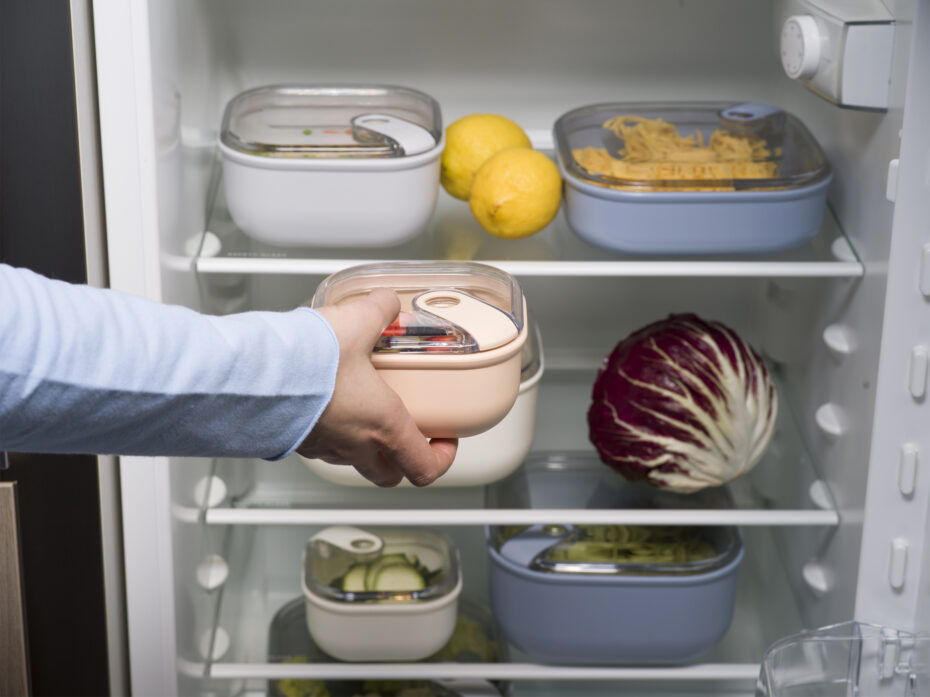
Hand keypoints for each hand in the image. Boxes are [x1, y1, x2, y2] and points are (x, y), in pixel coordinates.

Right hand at [297, 288, 456, 486]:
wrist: (253, 376)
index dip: (442, 458)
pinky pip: (322, 446)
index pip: (425, 467)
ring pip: (354, 462)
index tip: (445, 440)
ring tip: (365, 414)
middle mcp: (355, 445)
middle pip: (389, 475)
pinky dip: (331, 433)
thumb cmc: (308, 360)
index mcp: (383, 425)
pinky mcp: (295, 441)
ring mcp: (324, 447)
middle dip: (403, 459)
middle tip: (408, 436)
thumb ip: (380, 309)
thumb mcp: (357, 321)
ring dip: (365, 446)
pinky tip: (326, 405)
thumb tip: (388, 302)